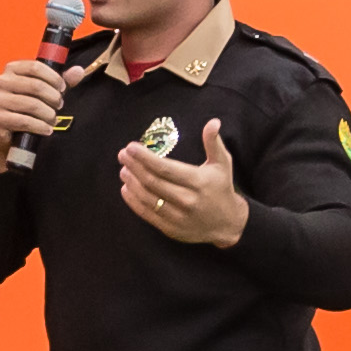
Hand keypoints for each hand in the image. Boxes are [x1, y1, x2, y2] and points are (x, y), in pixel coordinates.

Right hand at [0, 56, 69, 171]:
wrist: (8, 132)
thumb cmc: (28, 107)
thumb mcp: (45, 91)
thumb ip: (62, 81)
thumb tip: (79, 71)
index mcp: (12, 69)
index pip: (36, 66)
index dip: (53, 77)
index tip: (63, 88)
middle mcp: (2, 81)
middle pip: (35, 85)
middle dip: (53, 97)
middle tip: (60, 106)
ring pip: (32, 104)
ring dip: (48, 114)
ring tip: (53, 119)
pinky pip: (24, 121)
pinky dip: (40, 126)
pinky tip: (47, 130)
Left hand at [119, 116, 250, 247]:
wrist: (227, 224)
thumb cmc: (221, 188)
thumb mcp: (223, 164)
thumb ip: (214, 143)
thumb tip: (213, 122)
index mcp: (198, 182)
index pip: (165, 168)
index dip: (145, 158)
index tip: (131, 147)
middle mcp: (187, 200)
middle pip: (153, 182)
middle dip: (134, 167)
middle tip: (123, 155)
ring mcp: (178, 217)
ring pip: (147, 198)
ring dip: (132, 183)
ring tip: (123, 170)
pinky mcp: (170, 229)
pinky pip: (147, 214)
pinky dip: (133, 201)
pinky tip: (126, 189)